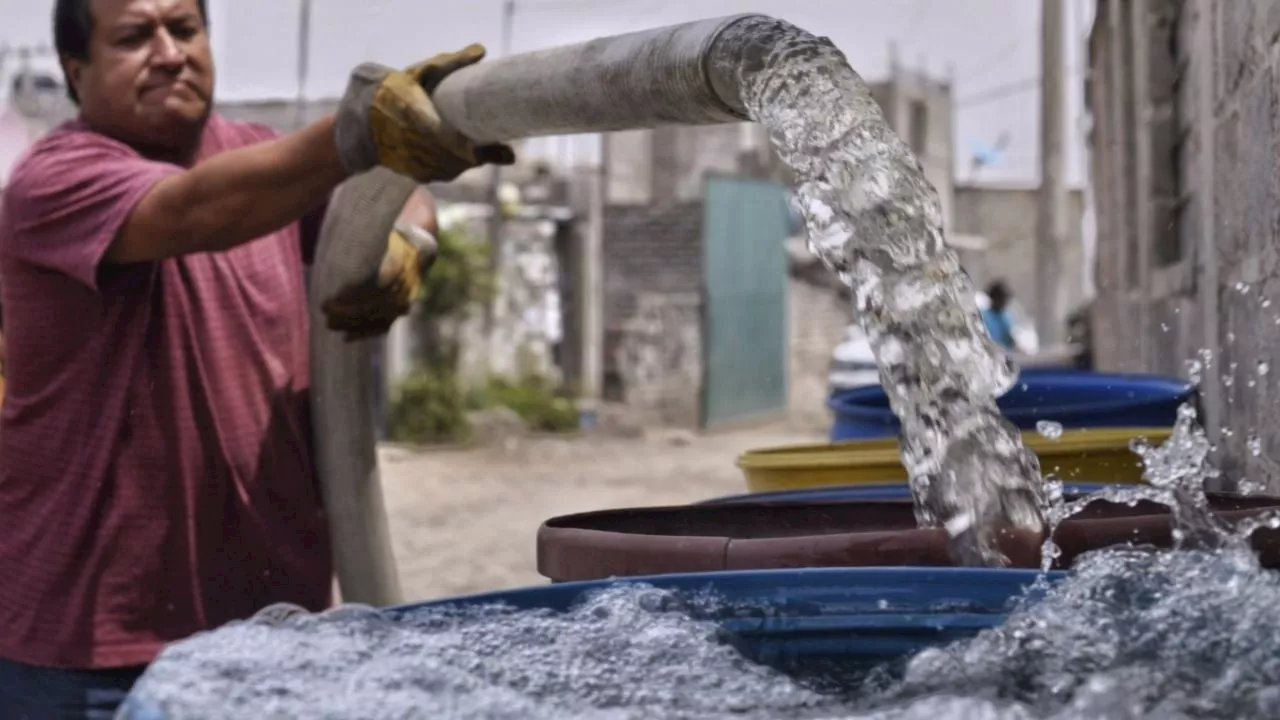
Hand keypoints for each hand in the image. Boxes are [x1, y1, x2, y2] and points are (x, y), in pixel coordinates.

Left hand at [320, 220, 437, 340]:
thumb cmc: (389, 238)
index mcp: (400, 263)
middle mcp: (405, 285)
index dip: (350, 297)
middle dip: (347, 312)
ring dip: (353, 324)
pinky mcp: (402, 310)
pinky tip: (347, 337)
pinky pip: (384, 326)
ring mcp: (405, 300)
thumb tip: (329, 254)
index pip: (373, 287)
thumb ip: (359, 244)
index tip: (329, 300)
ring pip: (378, 318)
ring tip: (330, 324)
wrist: (418, 248)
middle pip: (374, 305)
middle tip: (324, 311)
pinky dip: (365, 333)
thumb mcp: (378, 234)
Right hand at [334, 44, 514, 182]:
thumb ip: (448, 63)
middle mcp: (420, 149)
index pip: (462, 147)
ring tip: (480, 148)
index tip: (505, 150)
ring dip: (469, 160)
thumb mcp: (417, 74)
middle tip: (502, 148)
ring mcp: (419, 165)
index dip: (485, 152)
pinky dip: (454, 164)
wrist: (358, 122)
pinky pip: (444, 173)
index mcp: (422, 122)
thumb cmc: (390, 92)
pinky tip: (458, 152)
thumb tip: (480, 51)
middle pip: (463, 160)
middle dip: (482, 154)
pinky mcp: (417, 175)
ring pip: (456, 168)